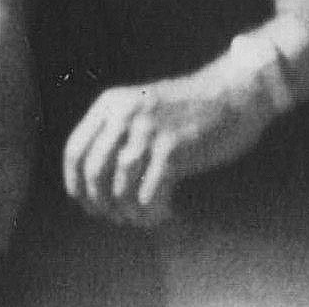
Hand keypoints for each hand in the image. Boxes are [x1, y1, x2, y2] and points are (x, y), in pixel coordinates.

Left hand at [60, 59, 277, 228]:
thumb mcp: (142, 106)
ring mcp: (149, 131)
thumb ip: (116, 132)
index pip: (75, 149)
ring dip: (127, 211)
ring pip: (119, 188)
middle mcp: (125, 114)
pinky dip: (151, 212)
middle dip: (99, 202)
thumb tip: (92, 184)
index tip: (86, 203)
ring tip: (141, 217)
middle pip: (93, 172)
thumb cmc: (188, 108)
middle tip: (114, 216)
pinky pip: (148, 195)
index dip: (75, 183)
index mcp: (112, 102)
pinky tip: (164, 211)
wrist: (233, 93)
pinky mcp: (173, 150)